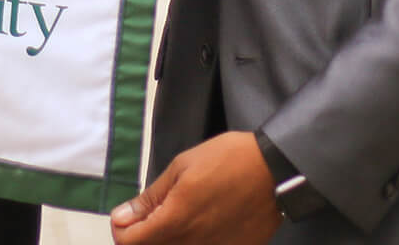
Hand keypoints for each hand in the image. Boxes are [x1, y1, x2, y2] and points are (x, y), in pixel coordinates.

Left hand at [110, 131, 281, 244]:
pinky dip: (193, 240)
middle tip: (152, 213)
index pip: (129, 242)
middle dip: (143, 234)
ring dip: (168, 238)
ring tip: (179, 215)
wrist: (276, 171)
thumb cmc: (229, 161)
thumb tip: (122, 217)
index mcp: (175, 220)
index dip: (122, 229)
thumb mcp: (182, 168)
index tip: (128, 216)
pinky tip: (202, 222)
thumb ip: (151, 197)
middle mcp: (192, 243)